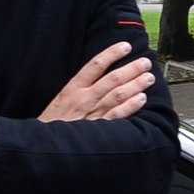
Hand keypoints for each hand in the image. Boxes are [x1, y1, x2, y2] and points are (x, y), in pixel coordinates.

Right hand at [39, 41, 156, 122]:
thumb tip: (99, 75)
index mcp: (72, 89)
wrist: (45, 146)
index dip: (112, 54)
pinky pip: (118, 115)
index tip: (125, 46)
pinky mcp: (98, 129)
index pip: (95, 65)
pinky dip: (131, 106)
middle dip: (131, 69)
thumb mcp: (60, 100)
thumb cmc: (52, 124)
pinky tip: (141, 99)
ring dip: (136, 85)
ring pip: (118, 95)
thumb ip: (78, 89)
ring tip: (148, 77)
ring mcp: (92, 114)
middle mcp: (83, 99)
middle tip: (145, 62)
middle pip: (112, 79)